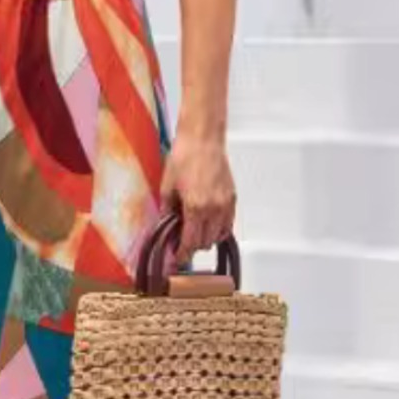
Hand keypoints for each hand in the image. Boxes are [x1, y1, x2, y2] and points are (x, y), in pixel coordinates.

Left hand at [159, 132, 237, 266]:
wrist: (202, 140)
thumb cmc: (183, 158)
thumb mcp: (167, 188)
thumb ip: (168, 212)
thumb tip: (166, 228)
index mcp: (196, 207)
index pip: (191, 242)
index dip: (182, 254)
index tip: (176, 258)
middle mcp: (214, 208)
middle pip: (205, 242)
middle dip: (192, 246)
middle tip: (180, 242)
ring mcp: (226, 204)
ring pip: (219, 236)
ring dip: (206, 238)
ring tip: (193, 231)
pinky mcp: (232, 198)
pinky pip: (228, 223)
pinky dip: (218, 229)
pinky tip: (207, 224)